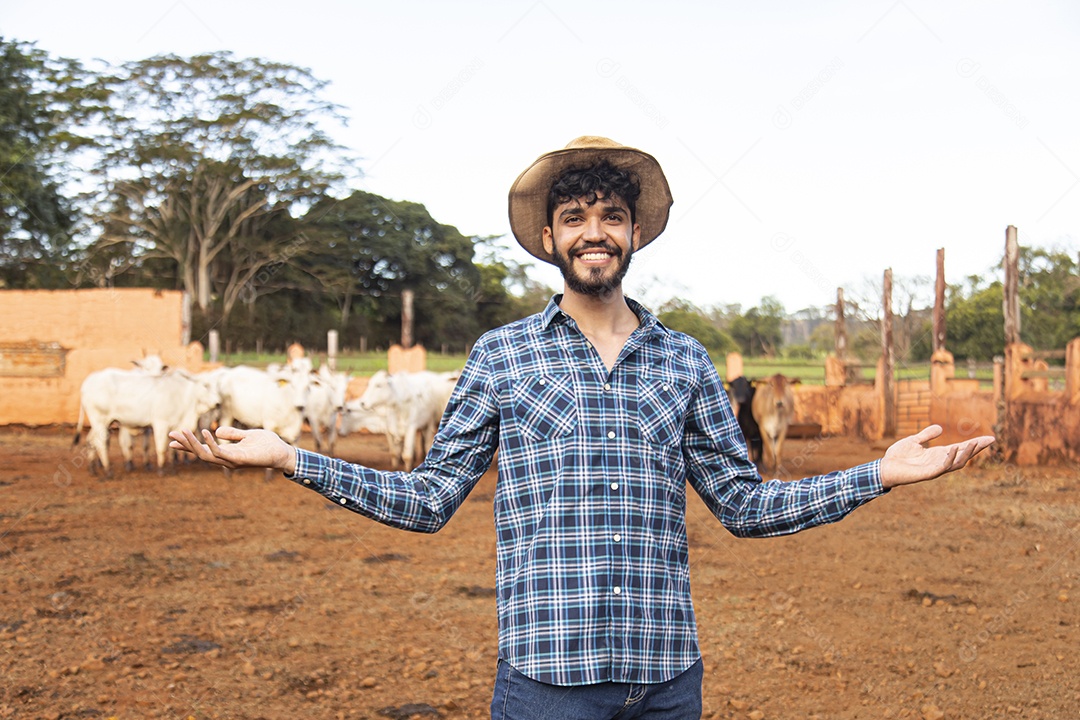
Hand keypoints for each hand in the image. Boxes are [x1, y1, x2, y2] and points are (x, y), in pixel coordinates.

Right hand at [168, 426, 296, 473]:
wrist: (282, 452)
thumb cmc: (267, 445)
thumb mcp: (247, 435)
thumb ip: (232, 434)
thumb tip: (217, 431)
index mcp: (227, 453)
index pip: (203, 450)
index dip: (188, 445)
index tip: (173, 438)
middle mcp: (226, 459)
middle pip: (200, 453)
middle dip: (185, 445)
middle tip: (171, 435)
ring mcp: (232, 461)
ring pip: (206, 455)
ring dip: (193, 444)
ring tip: (182, 432)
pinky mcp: (240, 459)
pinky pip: (221, 452)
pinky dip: (211, 443)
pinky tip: (205, 432)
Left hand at [880, 425, 994, 488]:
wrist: (884, 468)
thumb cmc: (898, 457)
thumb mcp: (914, 441)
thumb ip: (926, 435)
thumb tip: (941, 428)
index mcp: (938, 454)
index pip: (960, 448)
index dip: (974, 444)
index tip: (989, 438)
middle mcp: (939, 462)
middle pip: (964, 456)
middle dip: (977, 448)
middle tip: (990, 440)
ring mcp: (935, 469)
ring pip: (957, 463)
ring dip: (967, 454)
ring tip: (975, 443)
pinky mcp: (927, 474)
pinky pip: (942, 467)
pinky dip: (949, 458)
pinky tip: (953, 448)